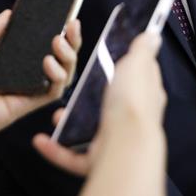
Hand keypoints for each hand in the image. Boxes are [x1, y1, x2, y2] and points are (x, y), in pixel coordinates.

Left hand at [0, 10, 80, 151]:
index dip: (58, 33)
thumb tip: (10, 13)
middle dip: (72, 43)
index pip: (41, 46)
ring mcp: (25, 92)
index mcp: (9, 63)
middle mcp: (22, 77)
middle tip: (72, 25)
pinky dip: (57, 77)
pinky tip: (49, 61)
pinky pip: (50, 93)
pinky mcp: (24, 107)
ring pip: (62, 77)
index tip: (66, 15)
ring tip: (59, 41)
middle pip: (60, 60)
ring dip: (68, 58)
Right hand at [33, 30, 165, 175]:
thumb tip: (153, 35)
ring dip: (68, 123)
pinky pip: (70, 156)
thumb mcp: (137, 65)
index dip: (124, 70)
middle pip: (109, 107)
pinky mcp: (95, 159)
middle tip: (72, 89)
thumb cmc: (132, 102)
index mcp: (143, 97)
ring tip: (56, 115)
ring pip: (87, 132)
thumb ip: (142, 51)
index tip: (105, 63)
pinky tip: (42, 140)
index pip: (136, 81)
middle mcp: (130, 121)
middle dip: (89, 100)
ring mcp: (113, 141)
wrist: (125, 144)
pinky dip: (55, 149)